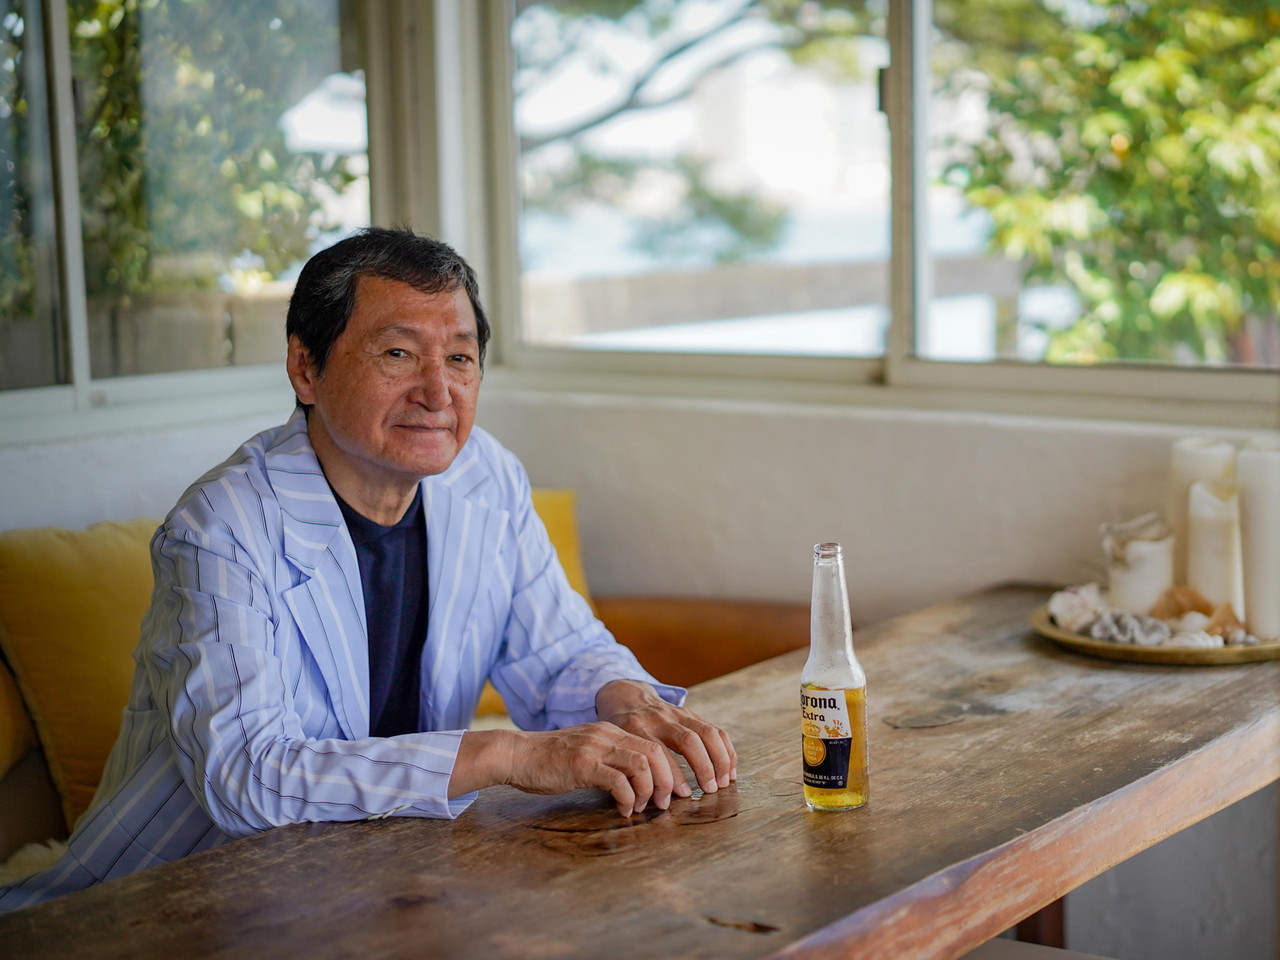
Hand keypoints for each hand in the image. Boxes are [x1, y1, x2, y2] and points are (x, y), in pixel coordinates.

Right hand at [450, 723, 677, 817]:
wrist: (516, 755)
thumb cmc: (548, 761)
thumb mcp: (585, 754)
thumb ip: (607, 762)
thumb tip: (631, 785)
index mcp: (610, 731)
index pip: (653, 745)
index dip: (668, 770)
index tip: (669, 792)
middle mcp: (607, 735)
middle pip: (655, 752)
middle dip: (667, 780)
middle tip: (664, 803)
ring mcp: (595, 748)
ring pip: (642, 765)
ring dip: (649, 790)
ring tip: (643, 807)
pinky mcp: (583, 765)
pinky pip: (618, 781)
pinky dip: (628, 798)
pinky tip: (623, 810)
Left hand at [594, 680, 736, 797]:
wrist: (626, 698)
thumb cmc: (620, 731)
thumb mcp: (618, 745)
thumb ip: (630, 768)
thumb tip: (644, 802)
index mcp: (636, 729)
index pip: (658, 754)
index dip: (670, 779)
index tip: (678, 798)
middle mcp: (659, 719)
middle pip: (687, 740)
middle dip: (703, 767)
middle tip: (709, 790)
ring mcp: (678, 714)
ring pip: (706, 733)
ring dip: (719, 759)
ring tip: (723, 782)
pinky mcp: (691, 714)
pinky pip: (714, 730)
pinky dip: (726, 750)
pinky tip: (729, 769)